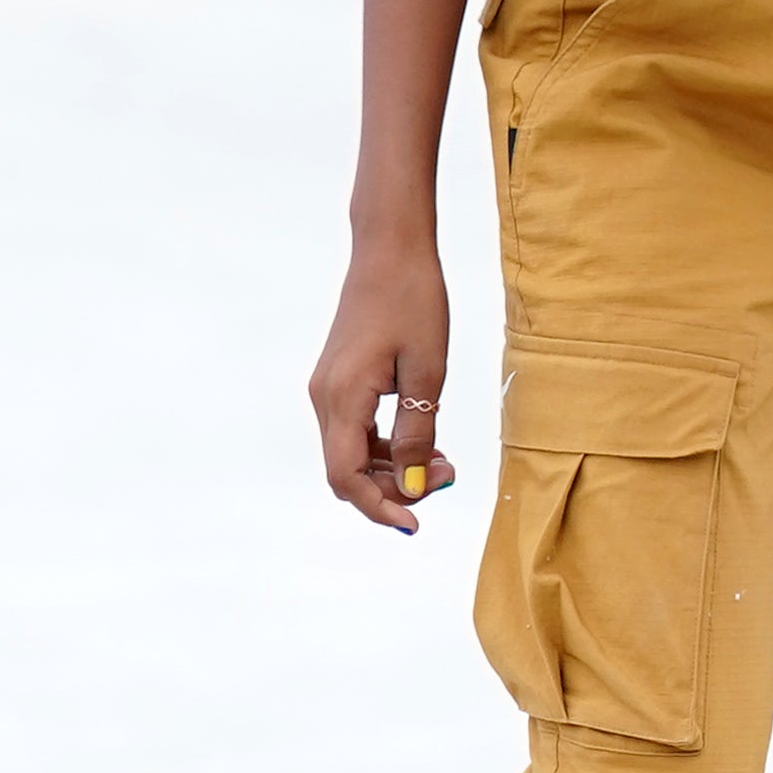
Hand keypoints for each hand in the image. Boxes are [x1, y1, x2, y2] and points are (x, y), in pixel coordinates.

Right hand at [309, 232, 455, 532]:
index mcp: (343, 397)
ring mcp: (327, 389)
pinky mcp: (337, 380)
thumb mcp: (427, 372)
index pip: (347, 477)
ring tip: (443, 461)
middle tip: (448, 478)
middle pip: (346, 473)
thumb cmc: (413, 302)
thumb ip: (416, 435)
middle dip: (393, 489)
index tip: (417, 522)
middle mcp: (324, 398)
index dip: (380, 507)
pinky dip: (384, 447)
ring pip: (350, 454)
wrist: (389, 250)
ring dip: (391, 470)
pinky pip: (354, 431)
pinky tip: (422, 441)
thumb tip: (410, 487)